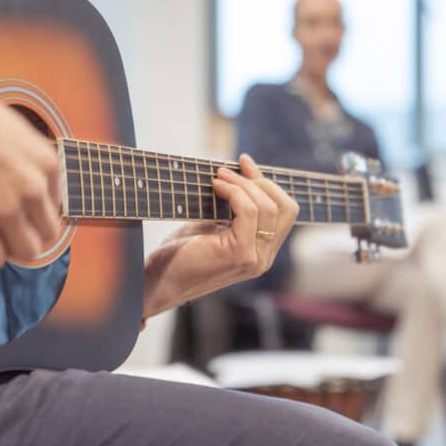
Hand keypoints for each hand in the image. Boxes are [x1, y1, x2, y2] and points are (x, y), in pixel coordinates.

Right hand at [0, 81, 59, 269]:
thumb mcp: (16, 133)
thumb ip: (27, 163)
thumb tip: (24, 185)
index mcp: (47, 164)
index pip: (54, 207)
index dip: (32, 213)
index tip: (15, 212)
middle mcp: (35, 189)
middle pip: (46, 235)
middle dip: (25, 234)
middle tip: (2, 228)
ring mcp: (8, 209)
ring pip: (25, 252)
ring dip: (7, 248)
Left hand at [141, 154, 298, 317]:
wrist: (159, 281)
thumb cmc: (180, 254)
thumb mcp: (212, 225)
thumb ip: (233, 209)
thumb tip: (241, 172)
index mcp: (261, 252)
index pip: (285, 212)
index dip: (268, 184)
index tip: (244, 165)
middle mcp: (263, 258)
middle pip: (285, 207)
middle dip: (259, 181)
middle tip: (230, 170)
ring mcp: (254, 258)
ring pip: (268, 207)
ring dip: (242, 184)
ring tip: (219, 176)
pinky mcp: (240, 254)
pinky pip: (249, 212)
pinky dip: (234, 192)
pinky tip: (216, 186)